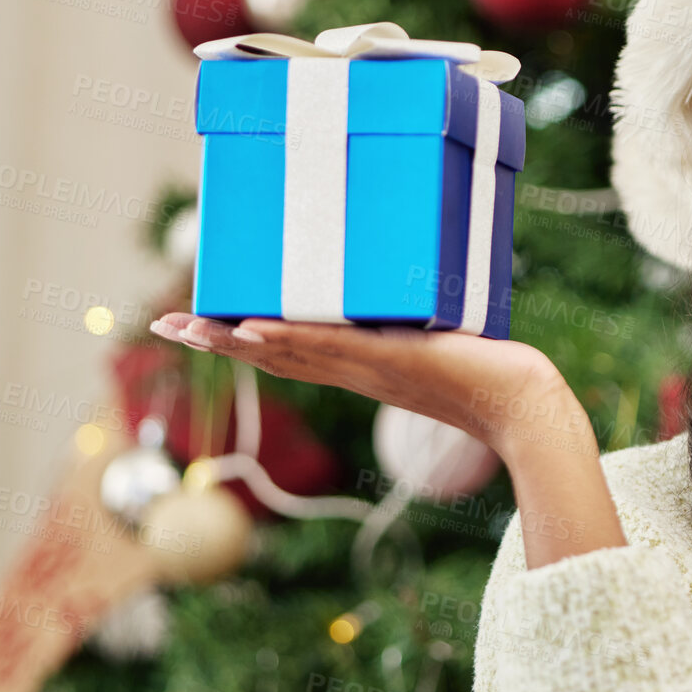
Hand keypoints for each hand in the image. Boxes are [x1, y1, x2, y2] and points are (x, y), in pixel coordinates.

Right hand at [147, 314, 596, 462]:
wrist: (526, 405)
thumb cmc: (494, 372)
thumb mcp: (441, 337)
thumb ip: (417, 317)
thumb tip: (411, 286)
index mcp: (357, 367)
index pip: (287, 353)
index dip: (241, 340)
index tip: (200, 325)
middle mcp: (355, 370)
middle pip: (271, 356)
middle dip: (216, 340)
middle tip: (165, 326)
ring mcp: (370, 366)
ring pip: (290, 352)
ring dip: (236, 339)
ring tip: (191, 326)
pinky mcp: (394, 357)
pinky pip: (331, 346)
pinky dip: (289, 338)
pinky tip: (255, 328)